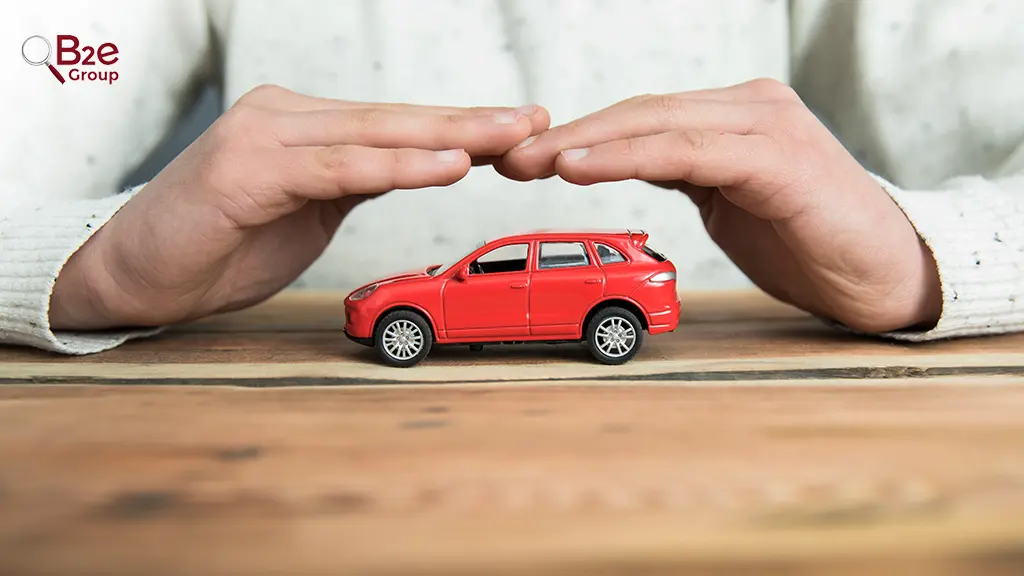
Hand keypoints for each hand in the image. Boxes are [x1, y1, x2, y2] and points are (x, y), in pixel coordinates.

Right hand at [50, 85, 548, 328]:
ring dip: (449, 139)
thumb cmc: (221, 245)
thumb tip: (415, 166)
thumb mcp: (307, 212)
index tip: (519, 130)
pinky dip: (396, 167)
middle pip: (398, 120)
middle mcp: (287, 116)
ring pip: (376, 135)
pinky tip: (446, 166)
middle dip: (472, 124)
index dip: (460, 128)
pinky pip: (339, 168)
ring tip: (510, 137)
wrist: (135, 274)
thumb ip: (353, 183)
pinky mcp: (248, 169)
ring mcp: (265, 136)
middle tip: (536, 121)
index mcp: (306, 126)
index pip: (397, 125)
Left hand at [500, 79, 940, 332]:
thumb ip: (683, 173)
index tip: (519, 159)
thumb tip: (624, 162)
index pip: (639, 119)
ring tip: (529, 163)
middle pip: (638, 114)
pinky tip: (579, 168)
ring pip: (655, 124)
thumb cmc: (805, 242)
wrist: (883, 276)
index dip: (577, 137)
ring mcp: (764, 125)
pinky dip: (628, 156)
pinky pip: (687, 150)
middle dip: (566, 138)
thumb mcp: (727, 202)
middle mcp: (746, 108)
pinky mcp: (777, 157)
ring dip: (584, 144)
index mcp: (730, 118)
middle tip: (504, 158)